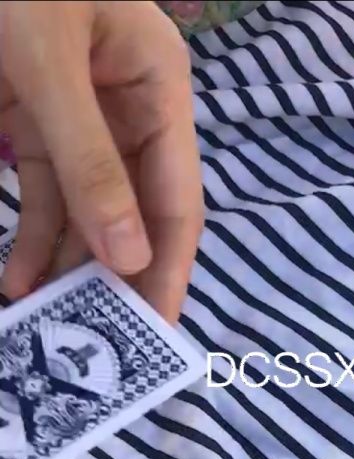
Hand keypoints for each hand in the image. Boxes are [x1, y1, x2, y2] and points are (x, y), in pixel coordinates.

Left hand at [0, 0, 202, 322]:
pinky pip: (44, 193)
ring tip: (48, 325)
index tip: (157, 333)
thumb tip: (129, 257)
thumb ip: (88, 160)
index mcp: (157, 89)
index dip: (170, 269)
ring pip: (87, 213)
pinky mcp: (38, 121)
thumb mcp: (48, 62)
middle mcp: (130, 111)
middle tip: (98, 343)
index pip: (177, 201)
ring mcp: (83, 119)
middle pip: (135, 215)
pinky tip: (19, 281)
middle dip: (115, 278)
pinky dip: (32, 238)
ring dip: (67, 267)